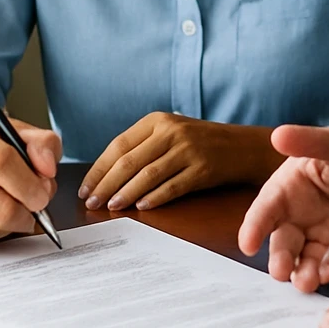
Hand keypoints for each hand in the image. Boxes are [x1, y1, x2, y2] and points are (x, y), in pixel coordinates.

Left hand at [78, 112, 279, 210]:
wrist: (243, 146)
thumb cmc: (200, 143)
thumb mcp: (172, 132)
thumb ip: (144, 145)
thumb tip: (105, 174)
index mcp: (158, 120)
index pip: (119, 144)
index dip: (99, 168)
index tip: (85, 187)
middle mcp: (172, 131)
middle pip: (129, 161)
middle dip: (106, 184)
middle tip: (91, 202)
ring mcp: (189, 150)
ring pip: (147, 175)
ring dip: (125, 193)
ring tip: (111, 207)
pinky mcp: (203, 169)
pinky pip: (172, 186)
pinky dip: (154, 198)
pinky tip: (141, 206)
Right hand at [237, 125, 328, 292]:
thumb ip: (307, 142)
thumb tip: (278, 134)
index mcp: (285, 191)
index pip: (264, 211)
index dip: (254, 227)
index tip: (247, 244)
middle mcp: (294, 218)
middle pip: (281, 243)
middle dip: (280, 259)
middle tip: (281, 272)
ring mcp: (315, 237)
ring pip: (302, 260)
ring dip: (302, 273)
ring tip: (306, 282)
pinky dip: (327, 270)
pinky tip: (328, 273)